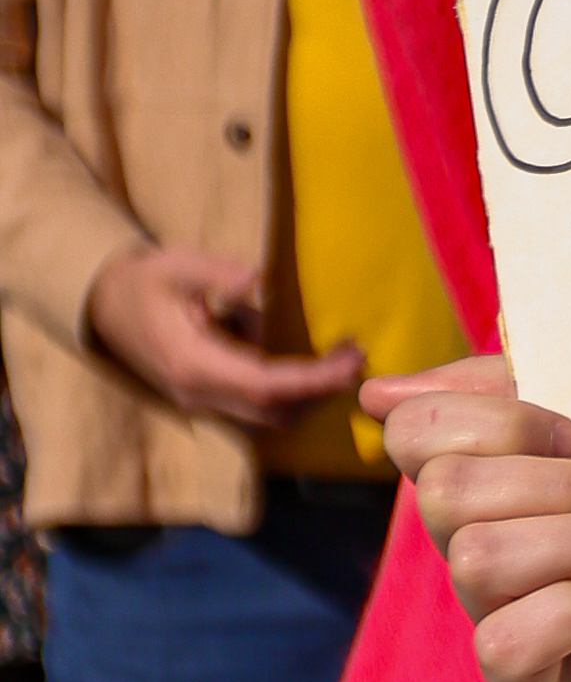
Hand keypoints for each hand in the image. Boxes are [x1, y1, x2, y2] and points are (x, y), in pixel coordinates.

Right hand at [85, 240, 362, 429]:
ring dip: (308, 393)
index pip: (264, 385)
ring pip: (268, 416)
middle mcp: (198, 394)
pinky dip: (289, 392)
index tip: (349, 361)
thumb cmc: (144, 281)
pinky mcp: (207, 399)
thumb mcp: (177, 264)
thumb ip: (218, 272)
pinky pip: (256, 408)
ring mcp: (201, 402)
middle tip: (354, 354)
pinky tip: (307, 360)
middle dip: (320, 390)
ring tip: (337, 354)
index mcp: (192, 363)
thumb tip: (259, 278)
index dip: (312, 380)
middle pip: (273, 411)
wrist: (104, 304)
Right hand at [365, 351, 570, 681]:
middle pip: (446, 491)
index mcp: (477, 481)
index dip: (494, 421)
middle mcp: (465, 546)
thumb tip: (377, 393)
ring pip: (477, 559)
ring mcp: (484, 614)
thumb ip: (507, 388)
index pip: (414, 432)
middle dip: (560, 484)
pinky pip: (503, 643)